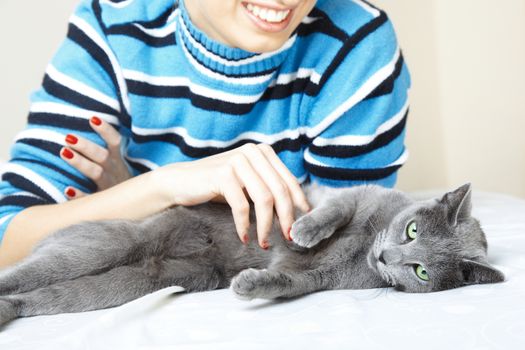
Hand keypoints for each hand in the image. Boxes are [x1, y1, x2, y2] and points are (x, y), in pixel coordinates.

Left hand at [60, 116, 131, 198]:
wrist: (137, 203)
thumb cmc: (123, 180)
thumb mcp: (121, 163)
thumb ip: (112, 147)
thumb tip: (93, 121)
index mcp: (118, 160)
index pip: (114, 141)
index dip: (105, 130)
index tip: (92, 118)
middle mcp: (114, 171)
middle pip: (101, 156)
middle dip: (86, 146)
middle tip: (68, 137)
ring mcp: (109, 186)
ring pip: (95, 173)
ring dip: (81, 162)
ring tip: (63, 152)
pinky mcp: (102, 200)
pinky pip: (90, 197)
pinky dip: (79, 195)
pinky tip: (67, 189)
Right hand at [163, 143, 310, 247]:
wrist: (179, 182)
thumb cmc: (217, 187)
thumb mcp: (247, 184)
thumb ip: (268, 188)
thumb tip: (296, 211)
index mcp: (263, 152)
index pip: (288, 181)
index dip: (298, 204)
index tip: (303, 224)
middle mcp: (252, 152)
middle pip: (280, 190)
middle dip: (286, 218)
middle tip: (287, 237)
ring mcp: (238, 161)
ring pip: (264, 199)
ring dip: (266, 225)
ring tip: (264, 242)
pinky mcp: (223, 173)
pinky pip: (242, 206)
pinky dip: (244, 225)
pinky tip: (244, 237)